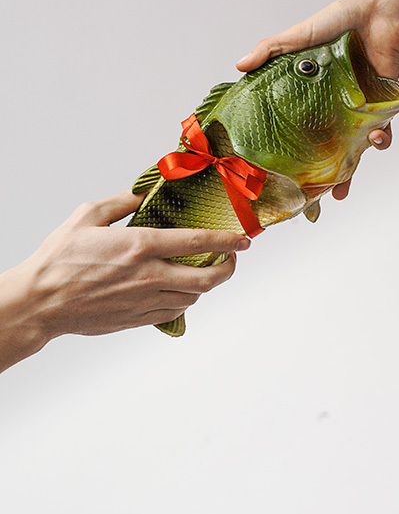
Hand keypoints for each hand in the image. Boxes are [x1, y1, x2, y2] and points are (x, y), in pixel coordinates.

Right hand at [0, 191, 248, 370]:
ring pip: (194, 297)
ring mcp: (145, 301)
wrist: (40, 302)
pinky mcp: (137, 318)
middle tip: (231, 259)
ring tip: (205, 271)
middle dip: (228, 268)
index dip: (227, 240)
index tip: (243, 239)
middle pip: (207, 279)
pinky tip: (179, 289)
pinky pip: (174, 311)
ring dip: (206, 284)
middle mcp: (149, 276)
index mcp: (140, 246)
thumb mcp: (88, 215)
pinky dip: (185, 299)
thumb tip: (144, 194)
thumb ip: (122, 202)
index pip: (197, 243)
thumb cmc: (59, 259)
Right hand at [236, 0, 398, 198]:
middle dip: (318, 176)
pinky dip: (381, 140)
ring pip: (351, 150)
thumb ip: (270, 50)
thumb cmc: (336, 21)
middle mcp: (331, 108)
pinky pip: (382, 131)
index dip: (288, 152)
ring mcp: (356, 110)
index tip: (277, 175)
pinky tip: (376, 141)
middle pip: (323, 149)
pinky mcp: (381, 107)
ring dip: (349, 171)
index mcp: (309, 97)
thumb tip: (239, 66)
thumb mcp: (297, 37)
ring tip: (340, 188)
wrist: (377, 11)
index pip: (295, 130)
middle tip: (308, 198)